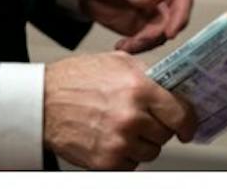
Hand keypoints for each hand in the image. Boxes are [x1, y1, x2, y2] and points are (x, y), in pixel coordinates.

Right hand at [44, 51, 197, 169]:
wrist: (38, 102)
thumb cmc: (71, 80)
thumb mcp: (112, 61)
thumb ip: (145, 72)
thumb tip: (172, 85)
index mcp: (137, 88)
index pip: (181, 113)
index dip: (188, 122)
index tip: (186, 127)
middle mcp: (131, 116)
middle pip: (165, 134)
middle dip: (155, 128)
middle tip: (137, 121)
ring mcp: (120, 141)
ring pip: (150, 152)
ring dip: (139, 143)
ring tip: (117, 129)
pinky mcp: (107, 161)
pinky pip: (132, 164)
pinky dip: (123, 155)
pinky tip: (107, 139)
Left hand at [78, 0, 193, 52]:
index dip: (181, 15)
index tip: (170, 32)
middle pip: (175, 20)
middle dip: (159, 33)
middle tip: (139, 40)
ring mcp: (158, 12)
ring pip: (162, 34)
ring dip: (146, 43)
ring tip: (125, 45)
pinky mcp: (146, 26)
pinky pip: (148, 41)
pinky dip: (137, 46)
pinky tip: (122, 46)